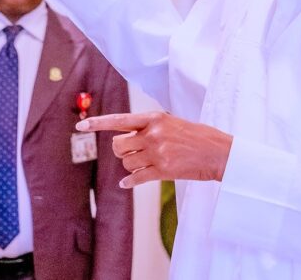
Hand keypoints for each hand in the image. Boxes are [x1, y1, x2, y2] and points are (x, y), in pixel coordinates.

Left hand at [76, 112, 232, 187]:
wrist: (220, 153)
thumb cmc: (198, 136)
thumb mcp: (172, 122)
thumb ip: (149, 127)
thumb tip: (126, 135)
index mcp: (155, 118)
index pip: (119, 120)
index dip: (97, 123)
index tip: (80, 127)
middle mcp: (153, 134)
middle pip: (118, 145)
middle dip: (121, 150)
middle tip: (133, 152)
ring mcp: (157, 153)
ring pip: (126, 162)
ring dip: (131, 165)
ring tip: (147, 162)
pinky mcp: (163, 171)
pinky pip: (136, 178)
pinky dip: (130, 182)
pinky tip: (126, 183)